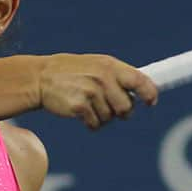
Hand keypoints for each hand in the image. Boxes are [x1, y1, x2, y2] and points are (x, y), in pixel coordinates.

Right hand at [38, 54, 158, 128]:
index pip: (139, 80)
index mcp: (110, 65)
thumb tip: (144, 91)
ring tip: (88, 104)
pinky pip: (96, 124)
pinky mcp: (79, 107)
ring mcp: (91, 92)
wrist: (41, 78)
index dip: (149, 93)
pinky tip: (80, 112)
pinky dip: (90, 123)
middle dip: (121, 111)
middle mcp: (103, 78)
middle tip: (109, 106)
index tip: (151, 102)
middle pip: (126, 107)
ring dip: (102, 117)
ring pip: (110, 118)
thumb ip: (118, 76)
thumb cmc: (72, 72)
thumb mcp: (96, 65)